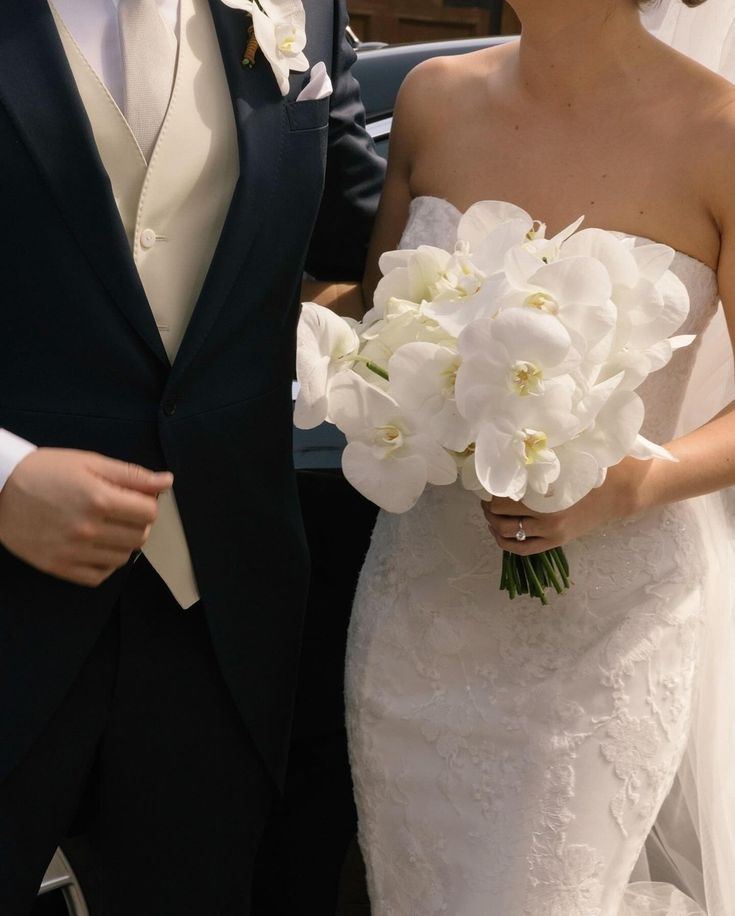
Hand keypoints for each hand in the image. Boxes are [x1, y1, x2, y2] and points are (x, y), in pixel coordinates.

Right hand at [0, 449, 172, 586]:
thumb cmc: (43, 472)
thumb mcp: (90, 463)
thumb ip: (132, 475)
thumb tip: (166, 482)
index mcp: (99, 499)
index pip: (149, 512)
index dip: (148, 503)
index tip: (136, 498)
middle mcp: (88, 529)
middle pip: (140, 537)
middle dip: (138, 523)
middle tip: (120, 511)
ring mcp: (73, 551)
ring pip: (123, 558)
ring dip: (123, 544)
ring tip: (106, 527)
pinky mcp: (60, 567)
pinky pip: (99, 576)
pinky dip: (104, 564)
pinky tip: (96, 547)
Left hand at [482, 461, 639, 554]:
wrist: (624, 491)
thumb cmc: (597, 468)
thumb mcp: (570, 456)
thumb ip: (543, 457)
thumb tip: (513, 447)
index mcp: (548, 496)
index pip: (504, 498)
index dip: (491, 490)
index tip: (489, 480)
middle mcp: (546, 519)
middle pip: (501, 517)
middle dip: (489, 507)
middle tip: (486, 496)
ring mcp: (551, 533)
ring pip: (508, 535)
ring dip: (494, 523)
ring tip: (491, 512)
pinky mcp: (557, 542)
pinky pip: (523, 550)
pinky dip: (506, 543)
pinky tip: (499, 532)